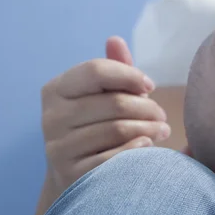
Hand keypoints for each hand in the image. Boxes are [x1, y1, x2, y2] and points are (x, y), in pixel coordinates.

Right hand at [41, 37, 170, 192]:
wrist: (76, 175)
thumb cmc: (96, 126)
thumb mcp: (103, 95)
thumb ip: (113, 69)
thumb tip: (115, 40)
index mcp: (56, 90)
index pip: (96, 70)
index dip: (129, 75)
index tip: (150, 85)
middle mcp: (51, 117)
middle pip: (114, 103)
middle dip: (147, 108)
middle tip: (163, 116)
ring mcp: (58, 147)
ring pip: (117, 129)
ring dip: (149, 129)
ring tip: (162, 130)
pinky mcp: (71, 174)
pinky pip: (113, 158)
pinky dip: (136, 150)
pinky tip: (149, 146)